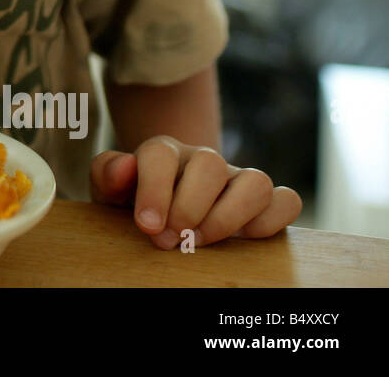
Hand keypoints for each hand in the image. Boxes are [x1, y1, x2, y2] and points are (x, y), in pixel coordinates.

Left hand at [90, 136, 302, 248]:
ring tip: (201, 242)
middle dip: (189, 208)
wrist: (162, 215)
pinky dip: (270, 221)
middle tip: (171, 240)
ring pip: (255, 181)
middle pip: (209, 163)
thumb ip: (107, 173)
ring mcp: (237, 179)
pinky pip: (286, 201)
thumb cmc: (134, 202)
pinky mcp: (265, 202)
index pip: (160, 153)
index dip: (155, 189)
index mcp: (163, 153)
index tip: (148, 226)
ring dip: (228, 217)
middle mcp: (203, 160)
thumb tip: (125, 165)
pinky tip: (242, 241)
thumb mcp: (110, 191)